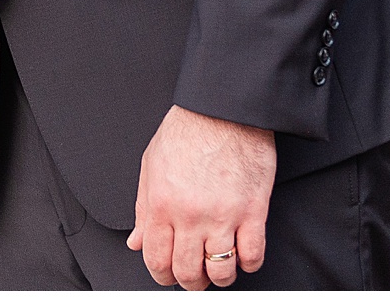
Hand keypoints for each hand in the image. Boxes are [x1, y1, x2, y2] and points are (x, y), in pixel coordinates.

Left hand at [128, 108, 273, 289]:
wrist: (223, 107)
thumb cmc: (188, 129)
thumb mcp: (151, 165)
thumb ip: (142, 208)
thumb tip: (136, 241)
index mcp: (161, 205)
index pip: (157, 260)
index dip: (162, 275)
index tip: (168, 275)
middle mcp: (190, 215)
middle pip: (187, 272)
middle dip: (189, 282)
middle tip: (194, 276)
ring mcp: (223, 216)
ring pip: (220, 271)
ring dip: (219, 277)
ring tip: (219, 269)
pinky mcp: (253, 211)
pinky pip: (253, 255)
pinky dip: (249, 264)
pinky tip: (243, 255)